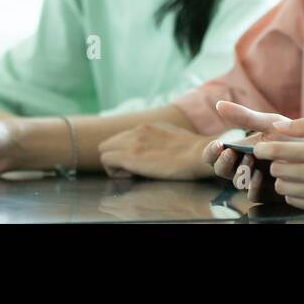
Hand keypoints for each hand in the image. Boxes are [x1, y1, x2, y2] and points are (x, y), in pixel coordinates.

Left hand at [98, 122, 213, 179]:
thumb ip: (160, 138)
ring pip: (104, 150)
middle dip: (115, 157)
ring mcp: (132, 142)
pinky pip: (107, 161)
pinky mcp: (130, 156)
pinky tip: (131, 175)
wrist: (198, 154)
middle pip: (108, 143)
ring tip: (131, 173)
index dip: (126, 152)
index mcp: (148, 127)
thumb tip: (157, 147)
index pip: (122, 138)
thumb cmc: (192, 152)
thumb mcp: (174, 137)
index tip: (138, 163)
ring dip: (113, 164)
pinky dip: (114, 171)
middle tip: (130, 170)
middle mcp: (137, 131)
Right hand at [199, 101, 301, 202]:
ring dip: (240, 171)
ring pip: (236, 182)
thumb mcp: (268, 123)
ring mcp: (253, 179)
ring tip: (251, 161)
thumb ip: (245, 116)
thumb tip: (219, 104)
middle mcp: (244, 165)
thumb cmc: (291, 135)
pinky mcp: (265, 192)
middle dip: (224, 162)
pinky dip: (252, 186)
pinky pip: (252, 195)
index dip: (211, 152)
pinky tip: (259, 176)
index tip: (218, 144)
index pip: (215, 155)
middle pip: (221, 170)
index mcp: (240, 149)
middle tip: (232, 153)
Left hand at [250, 116, 303, 211]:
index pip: (279, 152)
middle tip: (285, 155)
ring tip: (296, 168)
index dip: (264, 149)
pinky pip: (295, 201)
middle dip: (276, 162)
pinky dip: (294, 191)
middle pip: (278, 171)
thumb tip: (279, 126)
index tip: (260, 147)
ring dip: (284, 178)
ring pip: (283, 188)